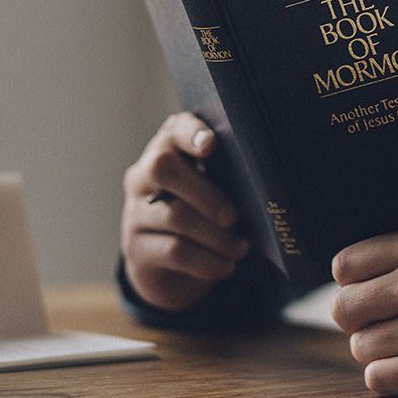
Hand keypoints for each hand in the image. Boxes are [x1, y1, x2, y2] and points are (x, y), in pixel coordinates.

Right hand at [120, 113, 249, 311]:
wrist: (165, 267)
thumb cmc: (200, 215)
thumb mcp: (210, 189)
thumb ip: (225, 175)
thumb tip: (262, 180)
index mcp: (166, 151)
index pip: (173, 130)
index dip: (191, 133)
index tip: (211, 145)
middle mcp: (143, 177)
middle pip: (163, 168)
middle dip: (205, 192)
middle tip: (233, 216)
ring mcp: (135, 213)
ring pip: (175, 216)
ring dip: (217, 236)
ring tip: (241, 248)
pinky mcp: (136, 249)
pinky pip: (175, 251)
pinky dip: (208, 261)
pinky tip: (227, 266)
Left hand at [330, 228, 397, 397]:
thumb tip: (346, 273)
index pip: (345, 266)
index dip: (352, 284)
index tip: (367, 293)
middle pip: (344, 309)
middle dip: (359, 321)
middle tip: (384, 325)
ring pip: (361, 347)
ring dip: (380, 352)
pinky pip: (378, 378)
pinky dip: (392, 378)